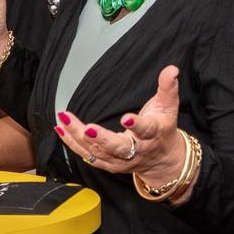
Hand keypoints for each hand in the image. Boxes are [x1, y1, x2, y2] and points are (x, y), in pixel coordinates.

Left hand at [55, 65, 186, 184]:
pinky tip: (60, 129)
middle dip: (101, 138)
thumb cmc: (163, 128)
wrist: (163, 160)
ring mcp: (122, 160)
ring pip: (99, 152)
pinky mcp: (109, 164)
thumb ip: (168, 87)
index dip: (137, 125)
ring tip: (65, 119)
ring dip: (79, 137)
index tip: (125, 117)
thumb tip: (172, 68)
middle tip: (86, 127)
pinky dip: (73, 144)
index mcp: (153, 135)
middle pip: (119, 147)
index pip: (146, 130)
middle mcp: (137, 150)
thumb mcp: (169, 107)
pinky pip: (88, 156)